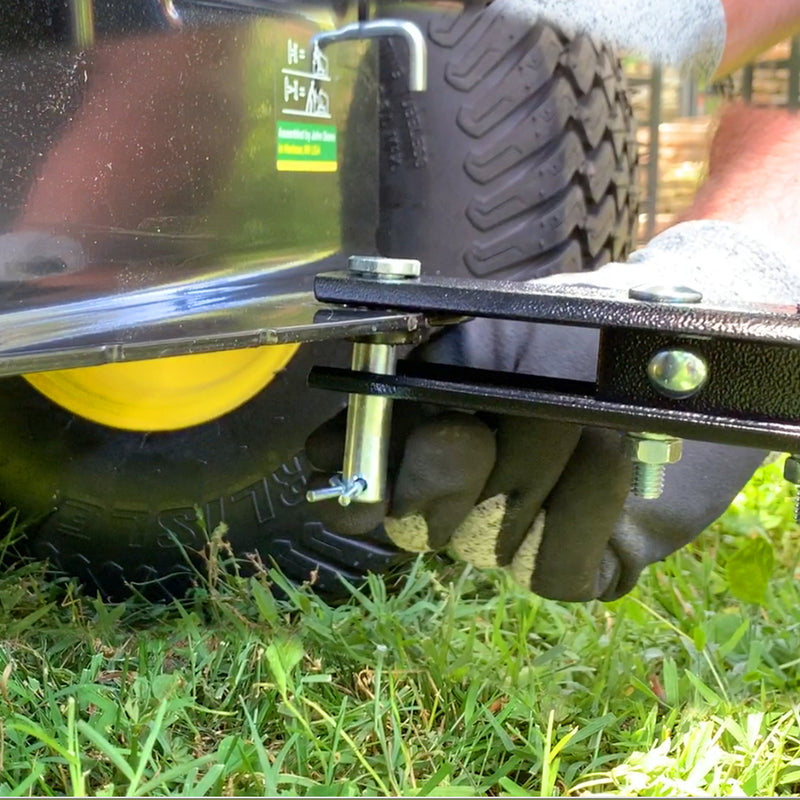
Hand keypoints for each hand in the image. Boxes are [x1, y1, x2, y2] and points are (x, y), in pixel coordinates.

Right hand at [306, 219, 797, 600]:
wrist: (667, 355)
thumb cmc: (567, 330)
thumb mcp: (496, 327)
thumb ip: (434, 372)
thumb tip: (385, 434)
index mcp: (416, 439)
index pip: (351, 487)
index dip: (351, 484)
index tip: (366, 460)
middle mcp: (453, 500)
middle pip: (412, 523)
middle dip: (443, 471)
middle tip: (475, 426)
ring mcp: (506, 538)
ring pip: (485, 541)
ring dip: (539, 465)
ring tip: (588, 412)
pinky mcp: (563, 570)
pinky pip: (548, 568)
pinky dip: (583, 507)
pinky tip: (617, 457)